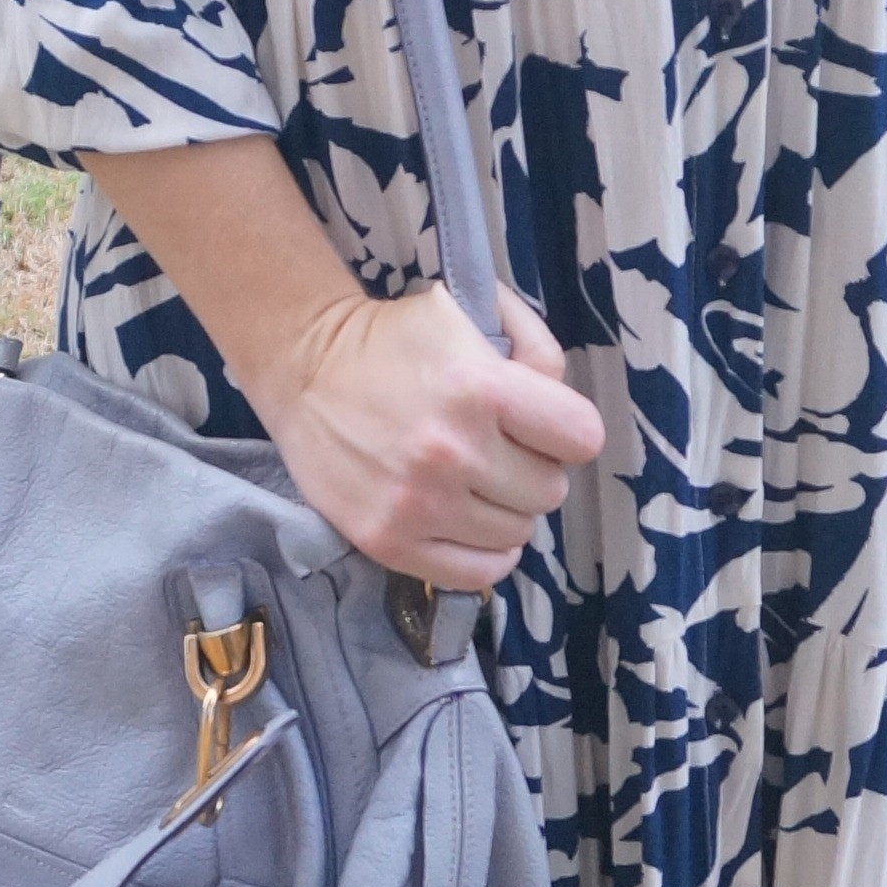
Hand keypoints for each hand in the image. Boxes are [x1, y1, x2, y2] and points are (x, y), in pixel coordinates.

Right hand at [242, 280, 604, 590]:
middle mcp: (454, 452)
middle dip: (533, 468)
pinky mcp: (389, 542)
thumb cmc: (393, 339)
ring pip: (518, 534)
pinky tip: (471, 522)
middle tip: (500, 452)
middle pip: (550, 491)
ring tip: (476, 483)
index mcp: (480, 388)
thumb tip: (562, 392)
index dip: (567, 429)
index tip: (543, 425)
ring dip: (506, 509)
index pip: (582, 438)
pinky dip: (486, 553)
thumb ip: (530, 345)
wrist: (304, 368)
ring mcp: (420, 504)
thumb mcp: (465, 312)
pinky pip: (477, 574)